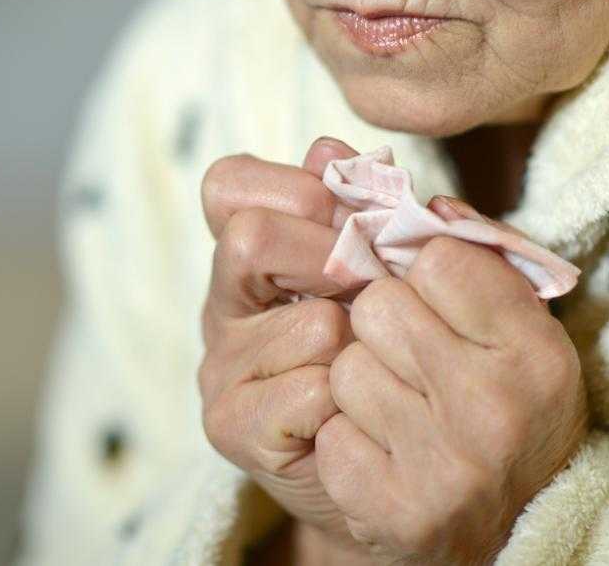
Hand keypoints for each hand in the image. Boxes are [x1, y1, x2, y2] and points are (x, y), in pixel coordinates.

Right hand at [198, 138, 373, 553]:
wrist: (389, 460)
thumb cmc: (387, 351)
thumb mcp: (381, 269)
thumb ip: (363, 207)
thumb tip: (328, 148)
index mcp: (248, 257)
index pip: (229, 185)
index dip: (295, 188)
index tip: (350, 218)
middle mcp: (222, 306)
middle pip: (250, 239)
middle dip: (332, 258)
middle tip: (372, 290)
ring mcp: (219, 369)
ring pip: (307, 325)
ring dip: (362, 342)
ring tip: (378, 363)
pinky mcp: (230, 426)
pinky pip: (309, 392)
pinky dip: (353, 399)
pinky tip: (358, 412)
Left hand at [314, 199, 588, 563]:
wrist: (515, 525)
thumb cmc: (507, 401)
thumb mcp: (511, 321)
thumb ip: (452, 240)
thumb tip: (335, 153)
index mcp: (535, 353)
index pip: (437, 255)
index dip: (421, 268)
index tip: (431, 294)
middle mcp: (495, 410)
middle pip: (377, 307)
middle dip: (380, 321)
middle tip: (408, 353)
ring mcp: (444, 468)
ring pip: (344, 368)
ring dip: (359, 379)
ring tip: (399, 406)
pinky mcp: (391, 512)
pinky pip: (328, 431)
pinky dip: (345, 436)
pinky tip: (383, 449)